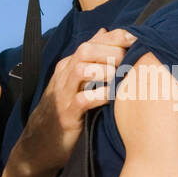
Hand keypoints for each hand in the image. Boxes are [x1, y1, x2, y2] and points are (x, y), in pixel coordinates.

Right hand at [11, 28, 134, 176]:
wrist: (39, 144)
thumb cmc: (65, 110)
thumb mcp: (76, 81)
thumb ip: (91, 58)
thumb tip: (105, 32)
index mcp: (69, 64)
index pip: (93, 41)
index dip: (116, 37)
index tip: (138, 40)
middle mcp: (65, 74)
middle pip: (87, 50)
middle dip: (113, 52)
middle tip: (131, 63)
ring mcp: (64, 94)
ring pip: (83, 70)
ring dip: (107, 72)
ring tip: (123, 79)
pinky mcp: (67, 114)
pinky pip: (84, 100)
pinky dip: (102, 96)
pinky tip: (115, 99)